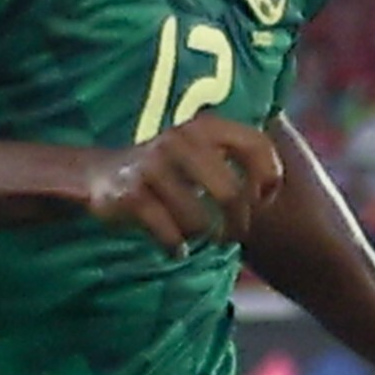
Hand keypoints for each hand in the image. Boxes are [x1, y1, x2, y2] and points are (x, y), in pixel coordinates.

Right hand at [83, 115, 281, 251]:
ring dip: (205, 237)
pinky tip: (176, 247)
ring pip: (200, 221)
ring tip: (200, 236)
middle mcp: (180, 140)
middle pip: (232, 194)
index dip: (269, 178)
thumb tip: (276, 193)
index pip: (256, 145)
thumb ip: (236, 157)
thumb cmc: (167, 170)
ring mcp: (154, 167)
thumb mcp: (201, 151)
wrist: (97, 174)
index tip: (263, 201)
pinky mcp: (133, 196)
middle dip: (239, 224)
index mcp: (204, 126)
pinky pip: (171, 235)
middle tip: (233, 235)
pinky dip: (177, 248)